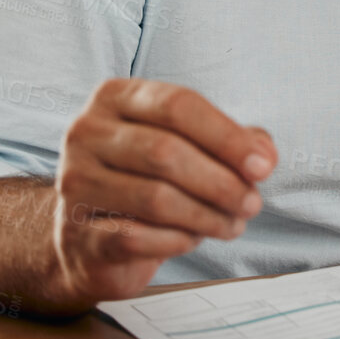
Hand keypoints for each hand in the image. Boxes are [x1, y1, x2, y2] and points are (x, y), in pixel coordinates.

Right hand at [48, 78, 275, 305]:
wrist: (91, 238)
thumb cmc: (148, 180)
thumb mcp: (189, 147)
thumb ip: (231, 143)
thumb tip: (264, 156)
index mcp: (116, 97)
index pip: (178, 105)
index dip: (227, 137)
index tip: (264, 166)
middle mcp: (86, 132)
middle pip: (165, 152)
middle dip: (221, 182)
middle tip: (252, 203)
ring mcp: (75, 181)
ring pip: (154, 198)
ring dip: (206, 215)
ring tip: (232, 224)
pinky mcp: (75, 231)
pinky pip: (137, 237)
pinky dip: (176, 241)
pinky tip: (192, 239)